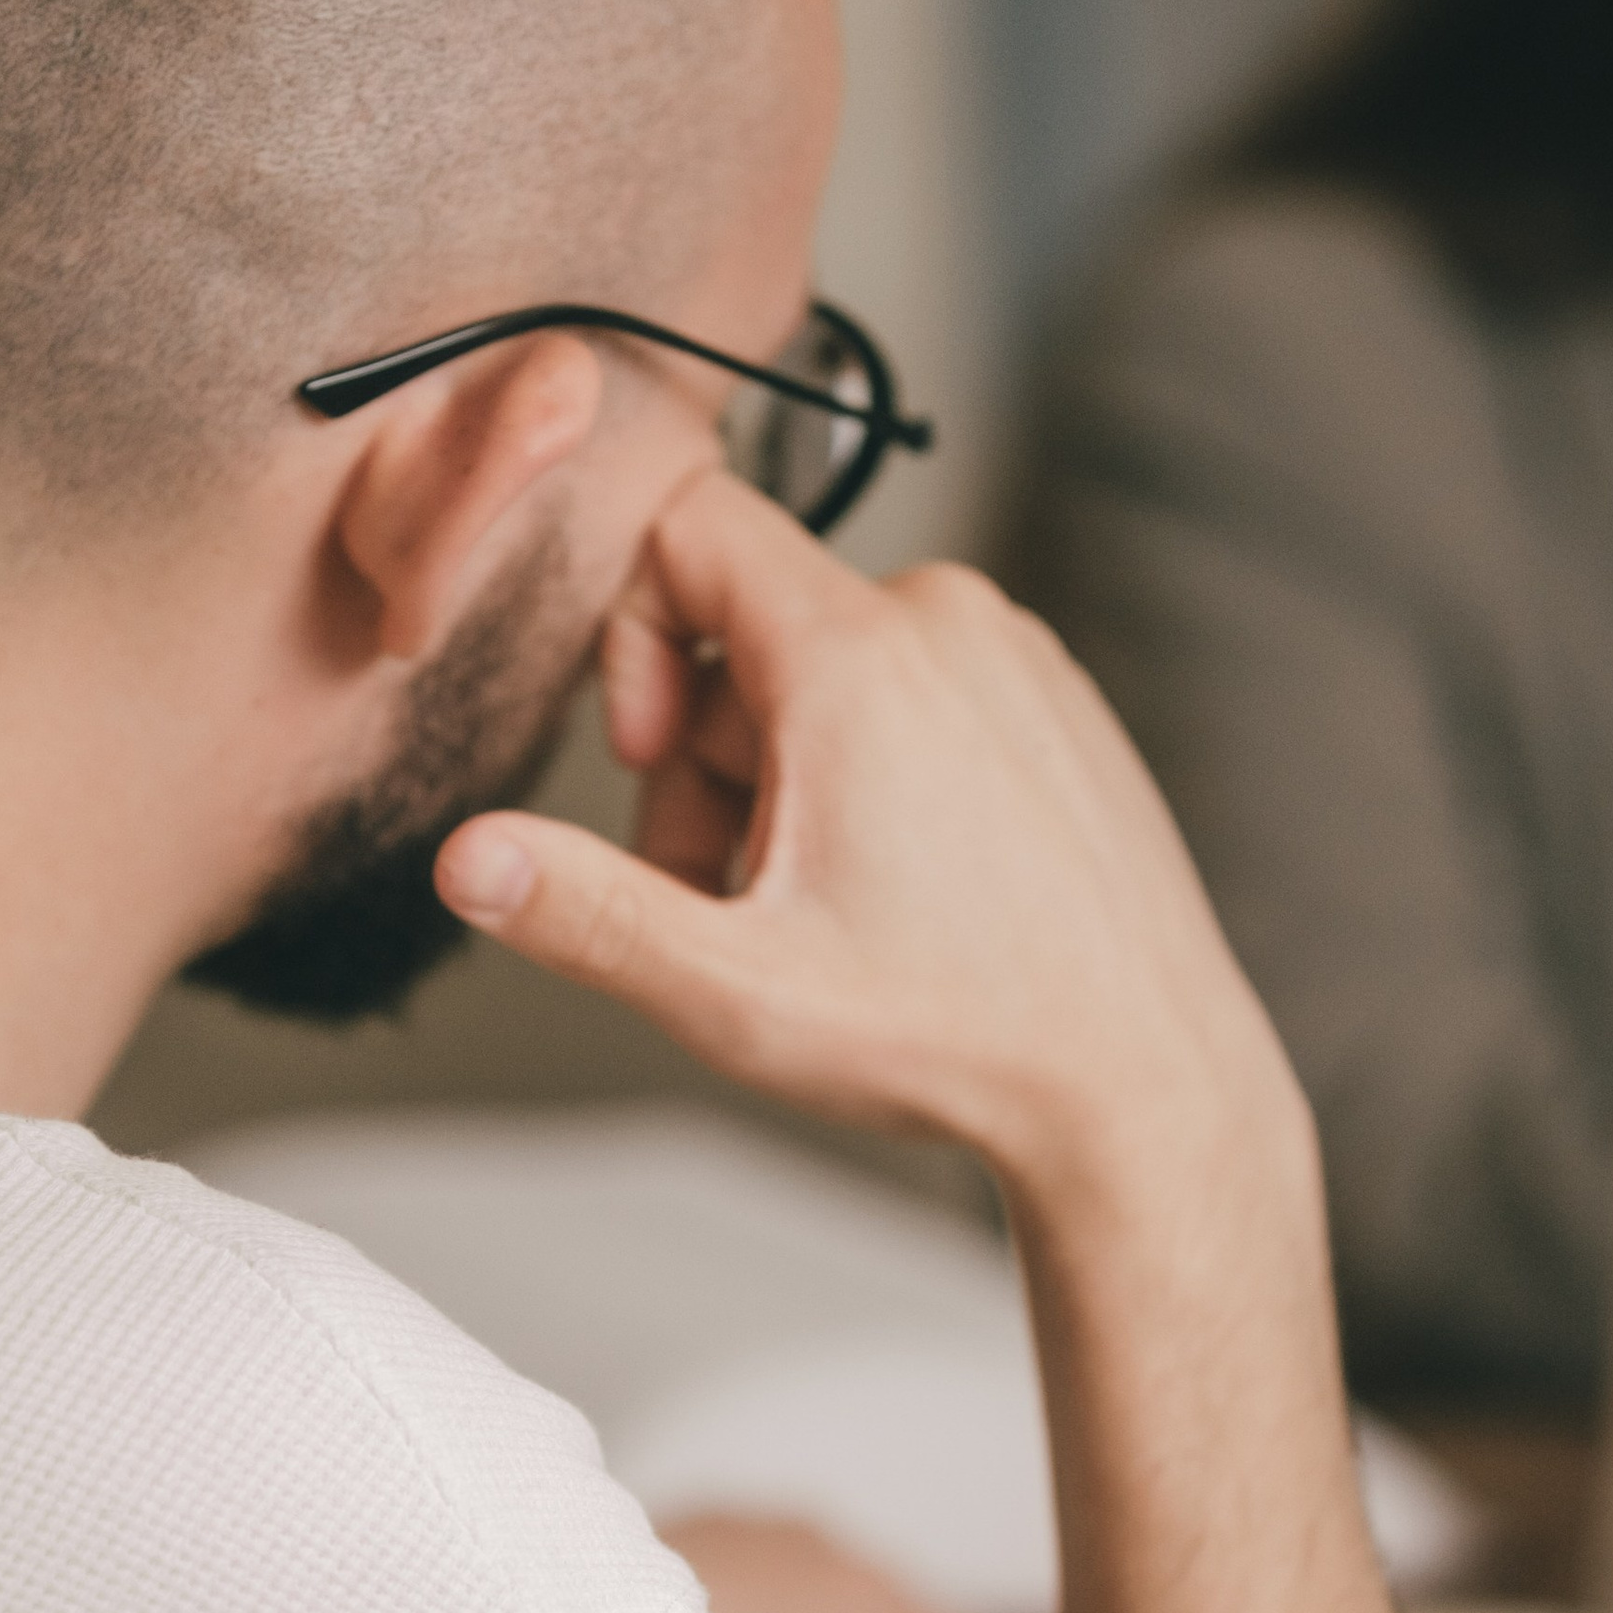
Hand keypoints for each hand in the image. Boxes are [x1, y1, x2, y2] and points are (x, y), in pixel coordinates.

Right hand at [434, 470, 1304, 1231]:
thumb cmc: (954, 1038)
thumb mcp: (736, 991)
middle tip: (735, 896)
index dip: (631, 638)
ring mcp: (1015, 656)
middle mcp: (946, 619)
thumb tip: (464, 862)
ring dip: (788, 777)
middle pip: (749, 627)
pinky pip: (919, 693)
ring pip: (833, 667)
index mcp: (859, 653)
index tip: (648, 764)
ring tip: (821, 909)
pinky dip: (877, 776)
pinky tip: (905, 893)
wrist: (1148, 1085)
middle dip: (706, 755)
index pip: (686, 527)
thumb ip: (584, 912)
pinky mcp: (1058, 703)